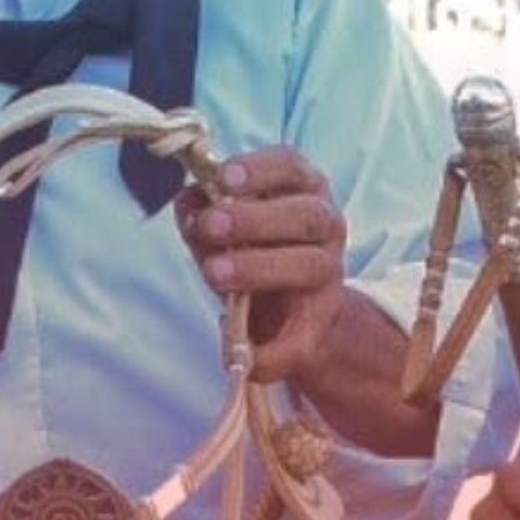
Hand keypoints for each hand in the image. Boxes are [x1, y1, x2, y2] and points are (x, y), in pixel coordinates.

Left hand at [175, 147, 346, 384]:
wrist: (288, 312)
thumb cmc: (250, 250)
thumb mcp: (220, 227)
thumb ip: (201, 212)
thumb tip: (190, 203)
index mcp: (302, 190)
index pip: (291, 166)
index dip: (258, 169)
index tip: (223, 177)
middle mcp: (324, 225)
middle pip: (305, 215)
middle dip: (254, 219)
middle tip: (210, 225)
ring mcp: (329, 273)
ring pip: (310, 265)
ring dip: (259, 267)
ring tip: (215, 273)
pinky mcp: (321, 322)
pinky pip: (301, 338)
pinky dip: (271, 351)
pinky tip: (241, 354)